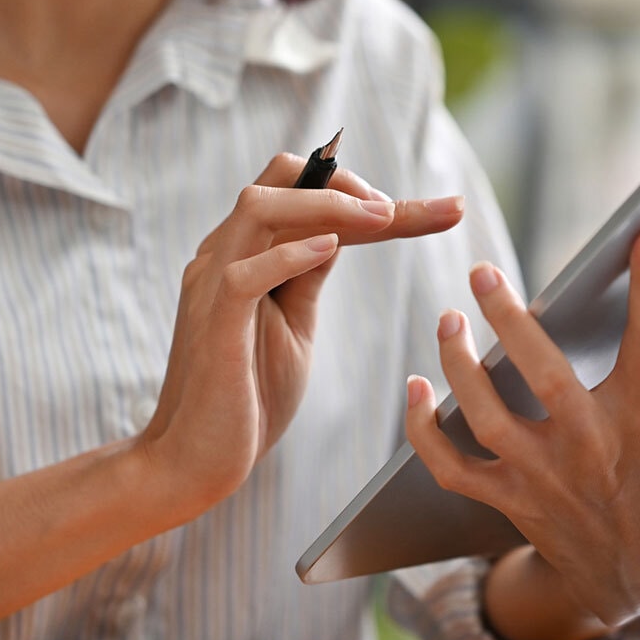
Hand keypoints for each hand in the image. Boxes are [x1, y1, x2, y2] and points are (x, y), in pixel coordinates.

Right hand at [137, 153, 464, 520]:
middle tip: (401, 210)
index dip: (369, 191)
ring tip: (382, 217)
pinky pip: (243, 273)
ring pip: (258, 207)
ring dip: (326, 203)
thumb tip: (342, 232)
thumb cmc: (247, 394)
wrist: (197, 460)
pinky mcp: (214, 324)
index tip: (442, 210)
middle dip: (348, 181)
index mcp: (246, 251)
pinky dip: (289, 254)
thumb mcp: (293, 321)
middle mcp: (225, 254)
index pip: (302, 190)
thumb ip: (308, 274)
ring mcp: (213, 285)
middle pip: (279, 178)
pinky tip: (331, 249)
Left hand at [405, 228, 639, 631]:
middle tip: (482, 272)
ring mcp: (544, 477)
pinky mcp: (509, 499)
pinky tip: (414, 387)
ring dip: (459, 369)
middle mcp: (591, 446)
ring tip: (448, 320)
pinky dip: (423, 432)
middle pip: (544, 377)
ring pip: (487, 419)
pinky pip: (452, 467)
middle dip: (510, 323)